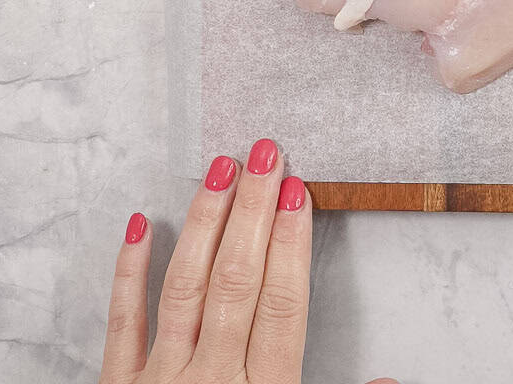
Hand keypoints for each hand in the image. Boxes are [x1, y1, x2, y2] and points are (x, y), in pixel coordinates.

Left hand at [99, 138, 397, 383]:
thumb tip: (392, 381)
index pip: (281, 306)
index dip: (291, 244)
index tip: (299, 189)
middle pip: (236, 283)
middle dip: (252, 211)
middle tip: (265, 151)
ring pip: (183, 290)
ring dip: (204, 225)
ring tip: (220, 168)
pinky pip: (120, 326)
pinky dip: (127, 273)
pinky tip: (142, 223)